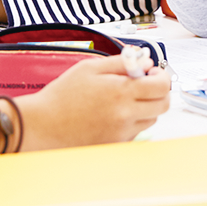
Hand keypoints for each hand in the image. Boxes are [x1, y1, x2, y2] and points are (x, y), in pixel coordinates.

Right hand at [14, 55, 171, 149]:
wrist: (43, 126)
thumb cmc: (62, 95)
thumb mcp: (90, 67)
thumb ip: (122, 62)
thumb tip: (146, 61)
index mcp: (121, 92)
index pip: (162, 86)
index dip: (162, 76)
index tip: (152, 71)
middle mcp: (125, 115)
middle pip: (163, 105)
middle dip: (158, 91)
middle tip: (144, 83)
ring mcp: (122, 133)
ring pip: (151, 118)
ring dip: (146, 106)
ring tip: (123, 98)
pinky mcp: (115, 144)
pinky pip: (135, 131)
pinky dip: (131, 120)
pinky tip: (112, 113)